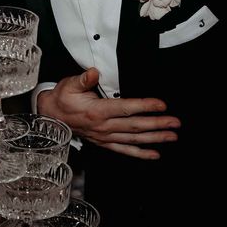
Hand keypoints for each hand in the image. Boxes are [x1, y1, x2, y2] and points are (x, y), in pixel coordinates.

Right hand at [36, 67, 180, 159]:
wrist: (51, 115)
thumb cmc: (62, 98)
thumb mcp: (69, 84)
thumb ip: (84, 79)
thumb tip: (95, 72)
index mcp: (96, 111)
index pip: (125, 108)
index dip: (144, 106)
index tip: (161, 104)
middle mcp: (103, 127)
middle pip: (134, 126)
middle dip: (157, 124)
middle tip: (175, 122)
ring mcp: (104, 137)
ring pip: (133, 139)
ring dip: (154, 138)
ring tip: (172, 136)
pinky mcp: (104, 143)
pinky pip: (124, 150)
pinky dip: (140, 153)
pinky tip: (155, 154)